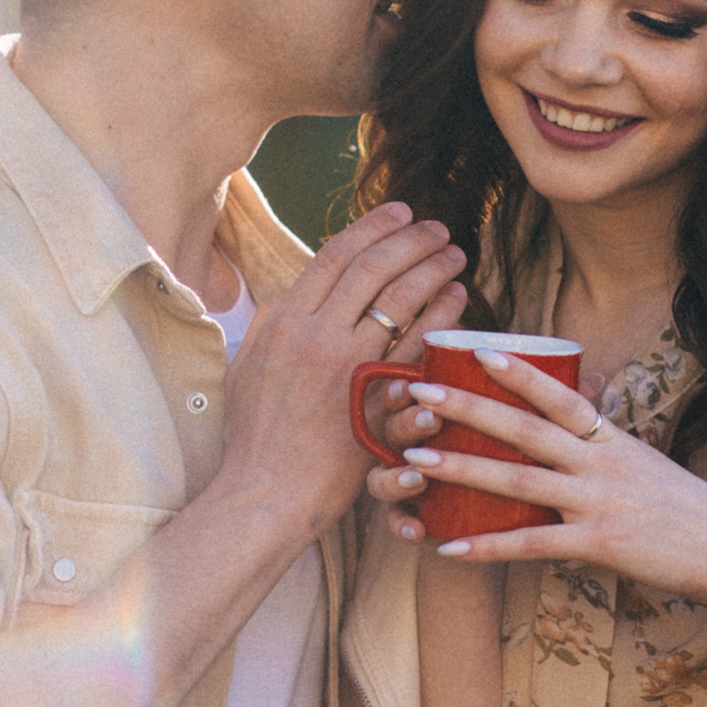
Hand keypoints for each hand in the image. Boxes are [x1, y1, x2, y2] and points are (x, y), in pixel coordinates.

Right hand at [216, 204, 469, 528]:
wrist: (262, 493)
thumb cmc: (253, 438)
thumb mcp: (247, 369)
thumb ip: (269, 329)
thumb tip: (286, 299)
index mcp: (282, 320)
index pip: (334, 255)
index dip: (372, 228)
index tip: (400, 213)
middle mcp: (313, 334)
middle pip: (372, 266)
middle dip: (411, 239)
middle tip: (438, 229)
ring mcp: (344, 365)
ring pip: (398, 298)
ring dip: (432, 269)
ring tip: (455, 256)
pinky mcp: (371, 398)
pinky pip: (416, 343)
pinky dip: (441, 314)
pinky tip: (459, 299)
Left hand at [368, 350, 706, 612]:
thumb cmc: (678, 504)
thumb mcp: (639, 456)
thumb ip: (600, 431)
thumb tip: (576, 392)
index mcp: (608, 436)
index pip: (557, 393)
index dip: (516, 370)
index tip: (474, 348)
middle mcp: (600, 461)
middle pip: (524, 429)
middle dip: (467, 408)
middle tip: (418, 392)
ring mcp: (598, 502)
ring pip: (518, 481)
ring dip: (462, 468)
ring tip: (414, 460)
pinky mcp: (598, 544)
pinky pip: (532, 544)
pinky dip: (488, 547)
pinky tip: (449, 548)